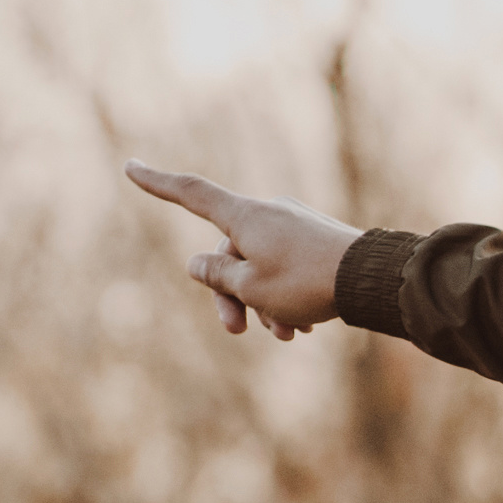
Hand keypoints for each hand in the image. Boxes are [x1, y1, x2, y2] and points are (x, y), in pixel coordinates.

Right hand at [124, 160, 353, 339]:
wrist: (372, 278)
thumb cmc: (307, 283)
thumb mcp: (251, 287)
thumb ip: (217, 275)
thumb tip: (197, 263)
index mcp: (244, 216)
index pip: (190, 194)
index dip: (158, 183)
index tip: (130, 166)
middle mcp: (267, 212)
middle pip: (229, 251)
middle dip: (231, 294)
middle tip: (237, 331)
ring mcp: (294, 224)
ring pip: (261, 266)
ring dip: (265, 303)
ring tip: (287, 335)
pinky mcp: (317, 240)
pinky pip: (289, 267)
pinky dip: (288, 295)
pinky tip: (305, 327)